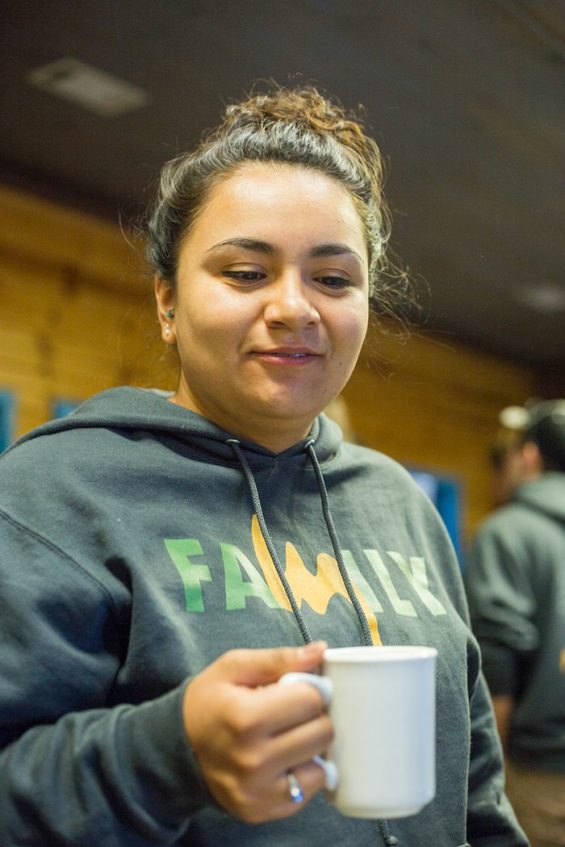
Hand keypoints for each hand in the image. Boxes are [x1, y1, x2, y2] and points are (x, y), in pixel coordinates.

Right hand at [182, 642, 331, 822]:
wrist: (177, 749)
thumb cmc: (209, 702)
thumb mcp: (234, 667)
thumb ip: (278, 658)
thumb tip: (320, 650)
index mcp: (246, 718)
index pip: (312, 699)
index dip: (310, 688)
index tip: (297, 689)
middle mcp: (253, 761)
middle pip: (323, 732)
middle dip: (314, 716)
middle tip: (293, 712)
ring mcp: (257, 792)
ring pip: (322, 764)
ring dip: (312, 746)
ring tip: (289, 735)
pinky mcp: (261, 812)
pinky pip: (309, 790)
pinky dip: (304, 772)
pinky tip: (283, 759)